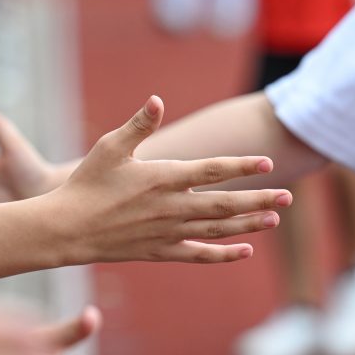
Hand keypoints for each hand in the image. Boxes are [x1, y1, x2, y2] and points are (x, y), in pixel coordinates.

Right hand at [48, 96, 291, 264]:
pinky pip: (199, 255)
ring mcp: (167, 232)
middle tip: (288, 197)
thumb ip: (138, 125)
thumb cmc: (86, 184)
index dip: (240, 167)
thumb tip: (157, 99)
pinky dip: (223, 254)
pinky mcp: (160, 251)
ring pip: (217, 230)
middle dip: (258, 199)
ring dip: (248, 224)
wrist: (66, 229)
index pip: (210, 170)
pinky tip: (244, 250)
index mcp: (161, 178)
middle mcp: (170, 207)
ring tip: (273, 218)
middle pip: (224, 204)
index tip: (265, 163)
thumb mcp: (110, 147)